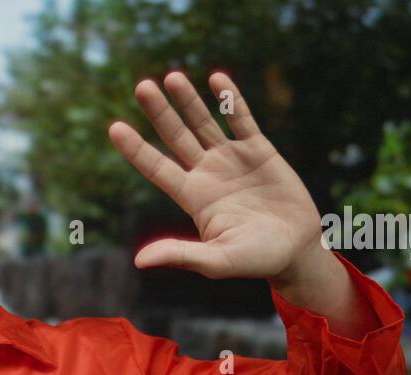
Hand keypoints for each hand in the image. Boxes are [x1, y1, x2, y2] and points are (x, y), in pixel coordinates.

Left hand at [108, 71, 332, 286]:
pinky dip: (229, 99)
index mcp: (192, 197)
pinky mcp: (259, 150)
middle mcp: (207, 173)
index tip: (114, 128)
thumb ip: (180, 255)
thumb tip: (139, 261)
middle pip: (176, 137)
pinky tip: (216, 78)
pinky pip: (241, 119)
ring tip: (172, 77)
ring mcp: (232, 159)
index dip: (136, 149)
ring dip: (188, 101)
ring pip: (204, 123)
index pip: (157, 168)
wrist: (295, 250)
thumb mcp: (215, 261)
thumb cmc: (254, 260)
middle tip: (142, 87)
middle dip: (159, 113)